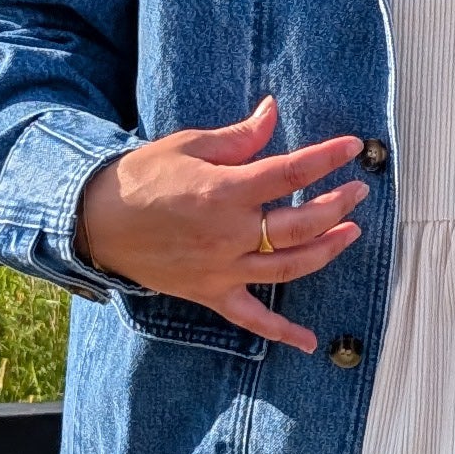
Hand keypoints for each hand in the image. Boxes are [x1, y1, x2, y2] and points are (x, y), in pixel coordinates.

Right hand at [74, 96, 365, 353]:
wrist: (96, 221)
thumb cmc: (142, 178)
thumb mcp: (189, 146)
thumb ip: (238, 137)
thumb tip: (272, 111)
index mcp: (224, 191)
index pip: (289, 172)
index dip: (326, 158)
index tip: (351, 147)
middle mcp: (229, 234)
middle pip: (300, 224)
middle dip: (336, 206)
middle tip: (358, 192)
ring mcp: (222, 268)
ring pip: (288, 267)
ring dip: (326, 252)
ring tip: (350, 234)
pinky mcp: (210, 293)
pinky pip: (251, 318)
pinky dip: (281, 332)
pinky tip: (308, 341)